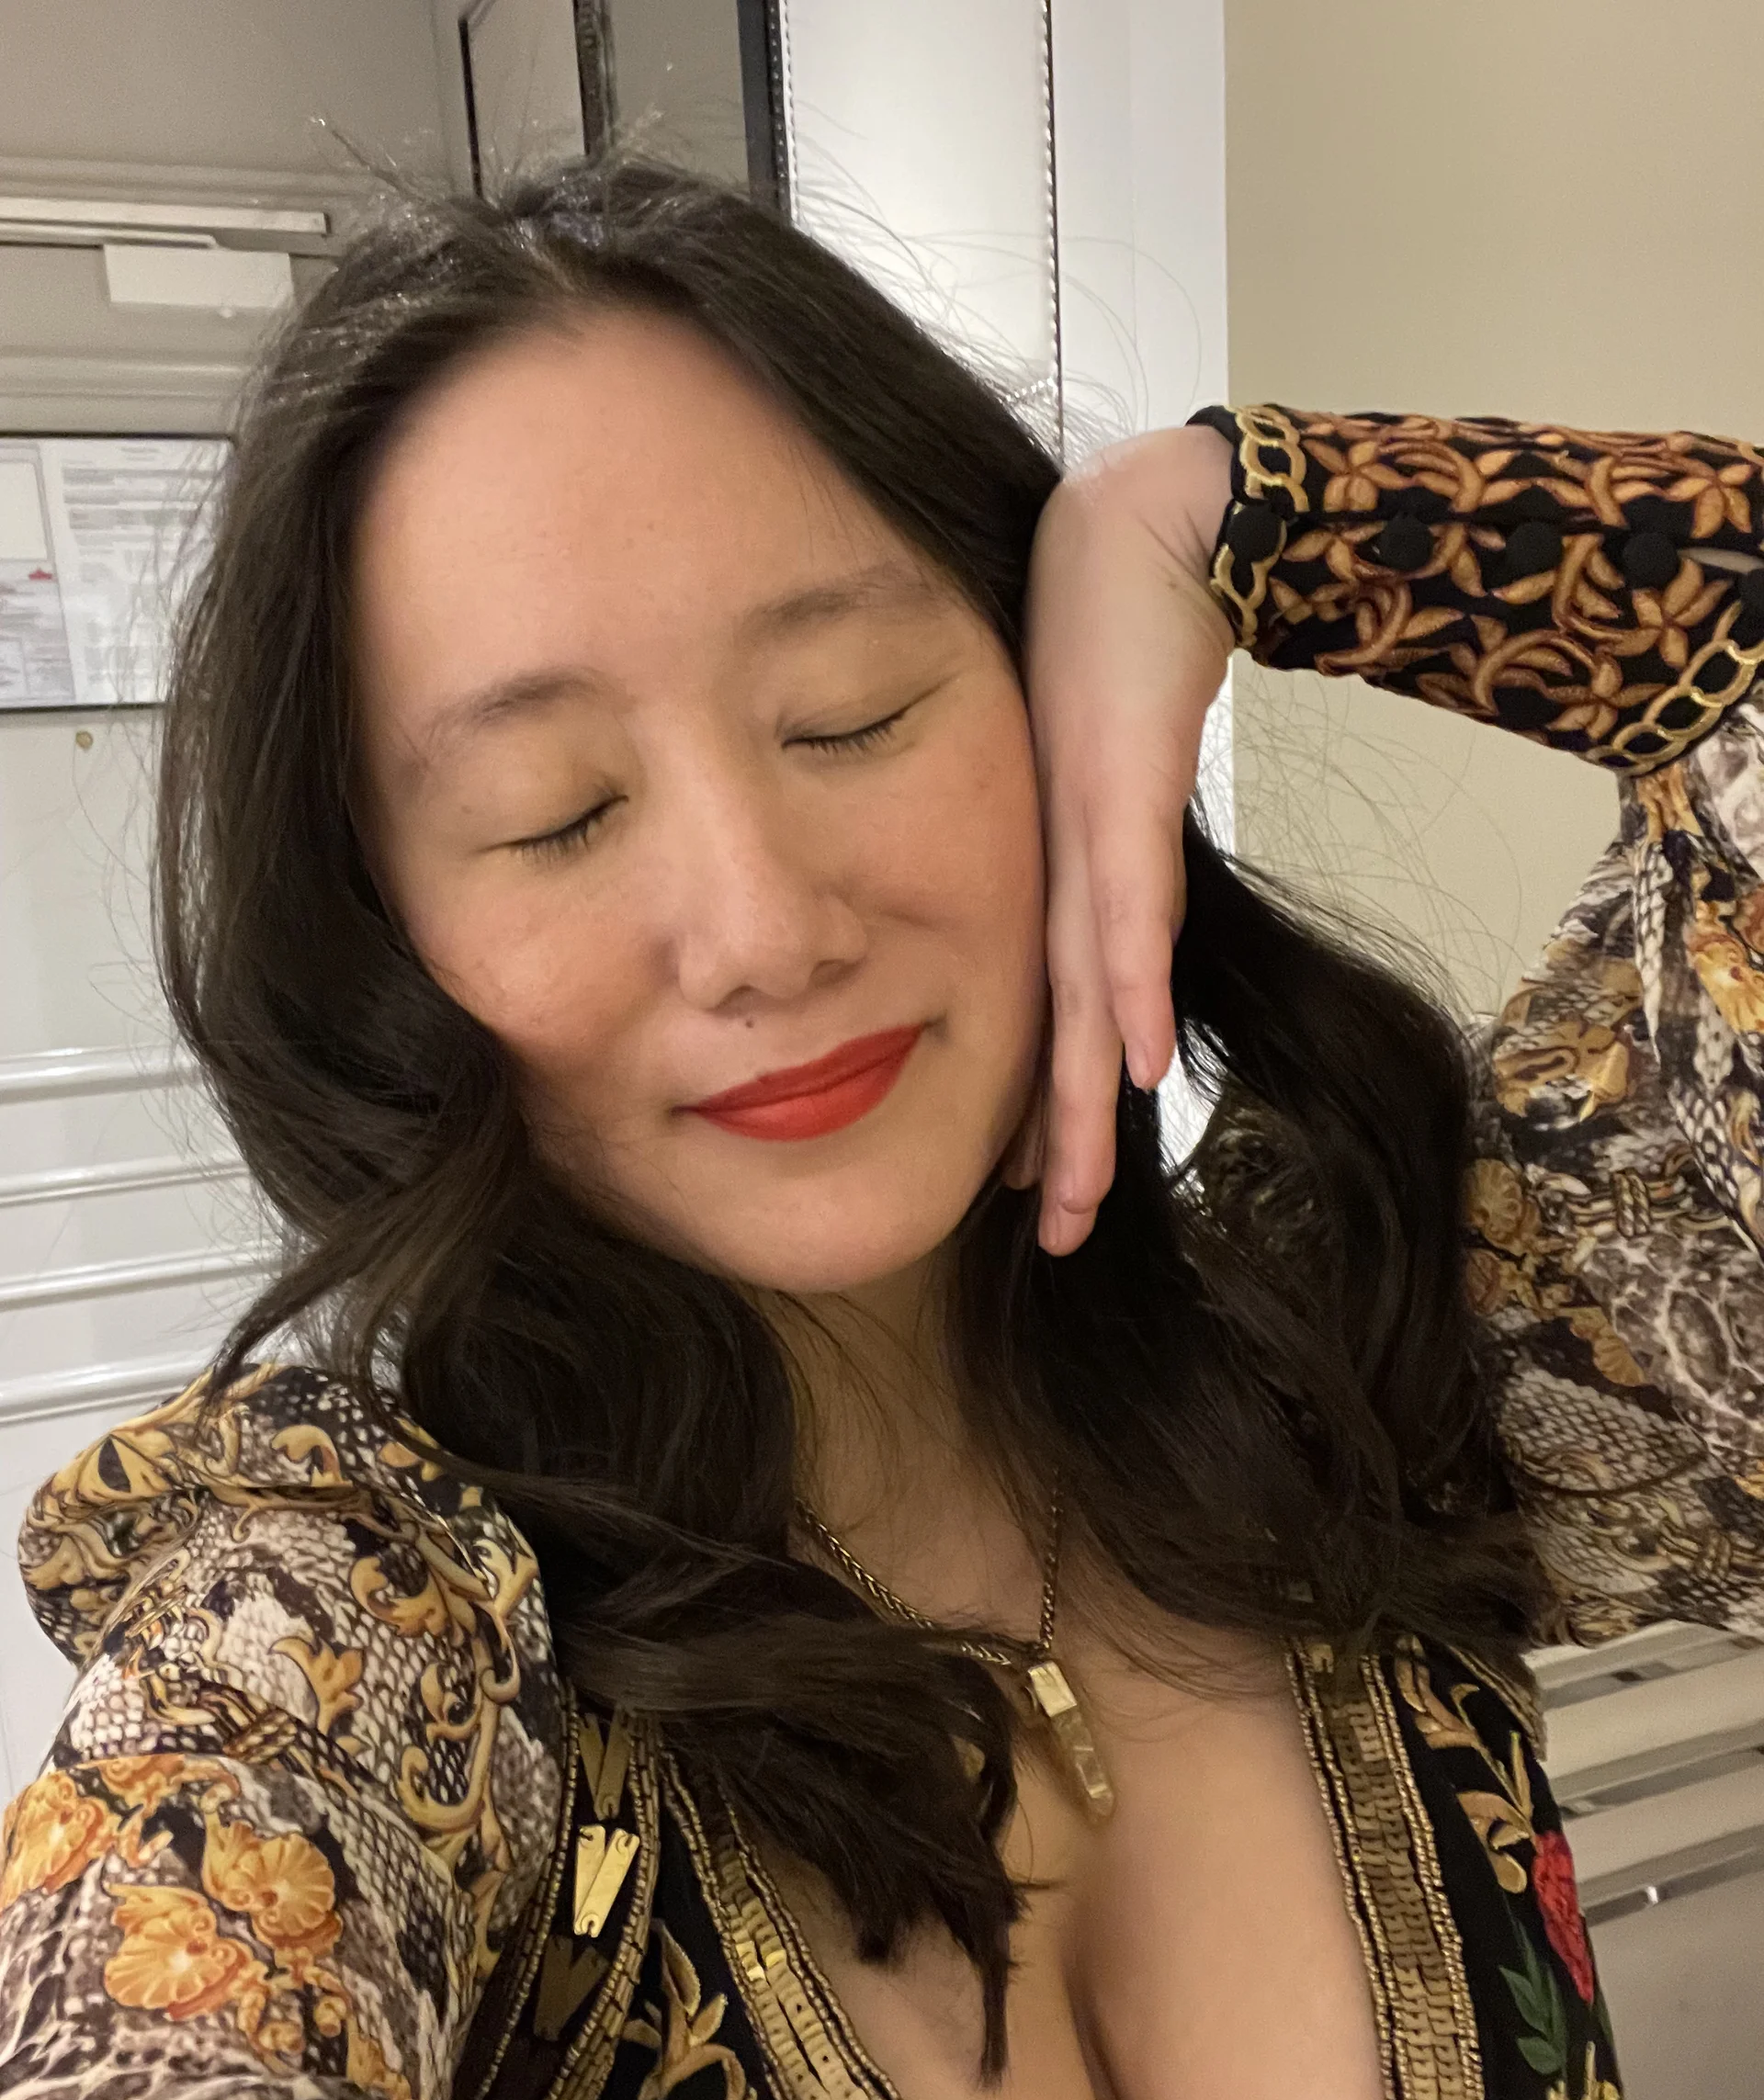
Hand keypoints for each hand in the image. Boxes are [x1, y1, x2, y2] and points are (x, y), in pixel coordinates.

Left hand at [1015, 425, 1235, 1254]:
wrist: (1136, 532)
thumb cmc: (1107, 646)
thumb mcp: (1106, 774)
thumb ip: (1113, 853)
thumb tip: (1120, 929)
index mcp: (1047, 878)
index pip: (1043, 1018)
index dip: (1037, 1110)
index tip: (1026, 1196)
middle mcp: (1055, 874)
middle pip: (1052, 1034)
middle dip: (1052, 1144)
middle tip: (1048, 1239)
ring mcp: (1085, 841)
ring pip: (1080, 998)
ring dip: (1076, 1102)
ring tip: (1070, 1197)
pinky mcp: (1117, 795)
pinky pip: (1127, 910)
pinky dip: (1127, 989)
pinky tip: (1124, 1063)